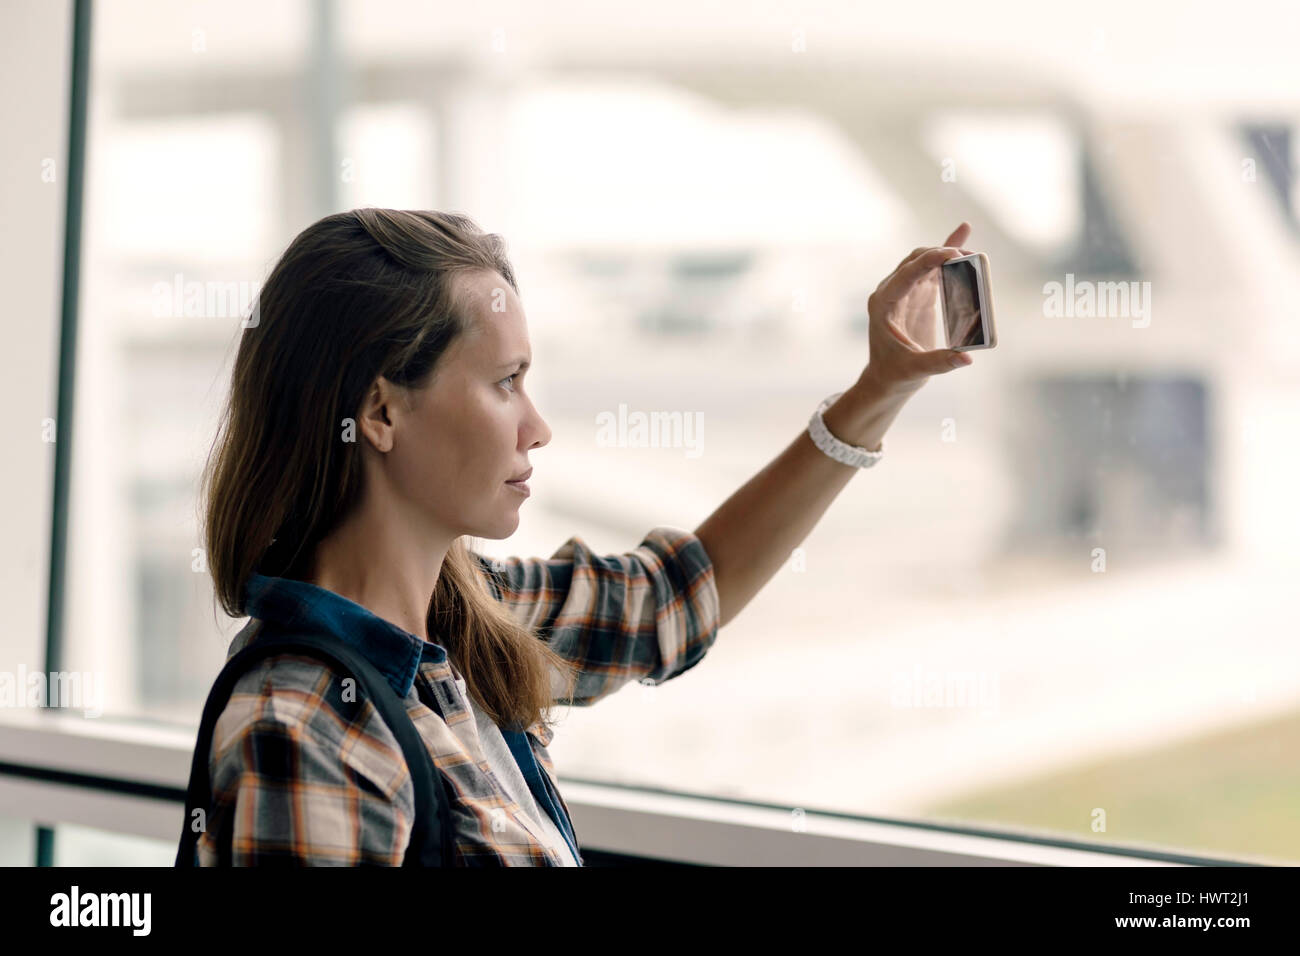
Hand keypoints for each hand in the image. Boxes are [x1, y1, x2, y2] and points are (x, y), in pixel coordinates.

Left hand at [860, 222, 975, 395]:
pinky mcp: (918, 295)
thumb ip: (940, 363)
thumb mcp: (915, 370)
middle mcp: (891, 291)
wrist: (886, 378)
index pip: (906, 274)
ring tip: (973, 253)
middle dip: (941, 253)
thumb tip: (967, 358)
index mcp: (883, 304)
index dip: (929, 261)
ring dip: (947, 252)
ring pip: (924, 261)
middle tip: (969, 256)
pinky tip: (964, 238)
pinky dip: (947, 257)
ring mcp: (905, 291)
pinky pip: (932, 270)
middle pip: (916, 260)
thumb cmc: (895, 374)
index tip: (953, 254)